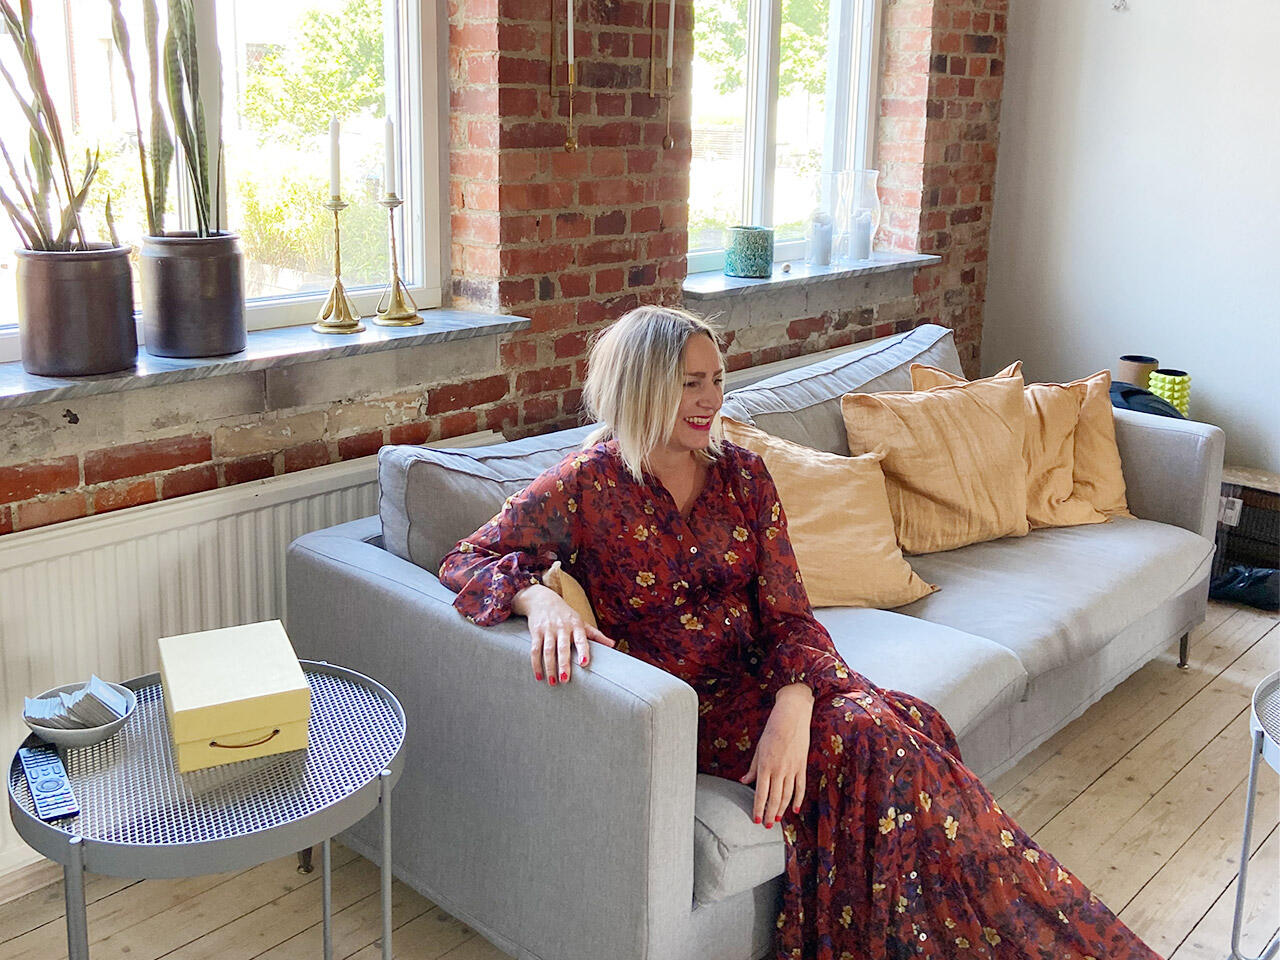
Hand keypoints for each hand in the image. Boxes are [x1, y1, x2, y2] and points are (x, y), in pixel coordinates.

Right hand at [514, 584, 614, 686]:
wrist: (542, 600)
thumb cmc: (566, 615)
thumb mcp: (581, 622)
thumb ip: (595, 634)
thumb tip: (612, 645)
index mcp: (576, 625)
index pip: (581, 639)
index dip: (583, 651)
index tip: (584, 664)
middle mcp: (562, 627)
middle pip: (562, 647)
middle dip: (563, 664)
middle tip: (565, 680)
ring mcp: (548, 629)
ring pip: (548, 650)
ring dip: (549, 667)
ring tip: (552, 683)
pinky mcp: (536, 632)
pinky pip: (535, 650)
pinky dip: (536, 664)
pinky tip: (539, 676)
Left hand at [740, 683, 812, 826]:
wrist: (791, 716)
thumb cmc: (772, 731)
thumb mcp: (758, 748)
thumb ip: (753, 767)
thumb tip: (744, 780)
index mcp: (765, 765)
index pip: (761, 793)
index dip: (758, 808)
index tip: (755, 820)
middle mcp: (778, 770)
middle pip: (774, 798)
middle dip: (769, 814)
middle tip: (765, 826)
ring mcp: (792, 769)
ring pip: (787, 795)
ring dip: (781, 810)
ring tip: (776, 820)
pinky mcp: (802, 766)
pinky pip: (800, 787)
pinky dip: (798, 800)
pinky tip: (795, 810)